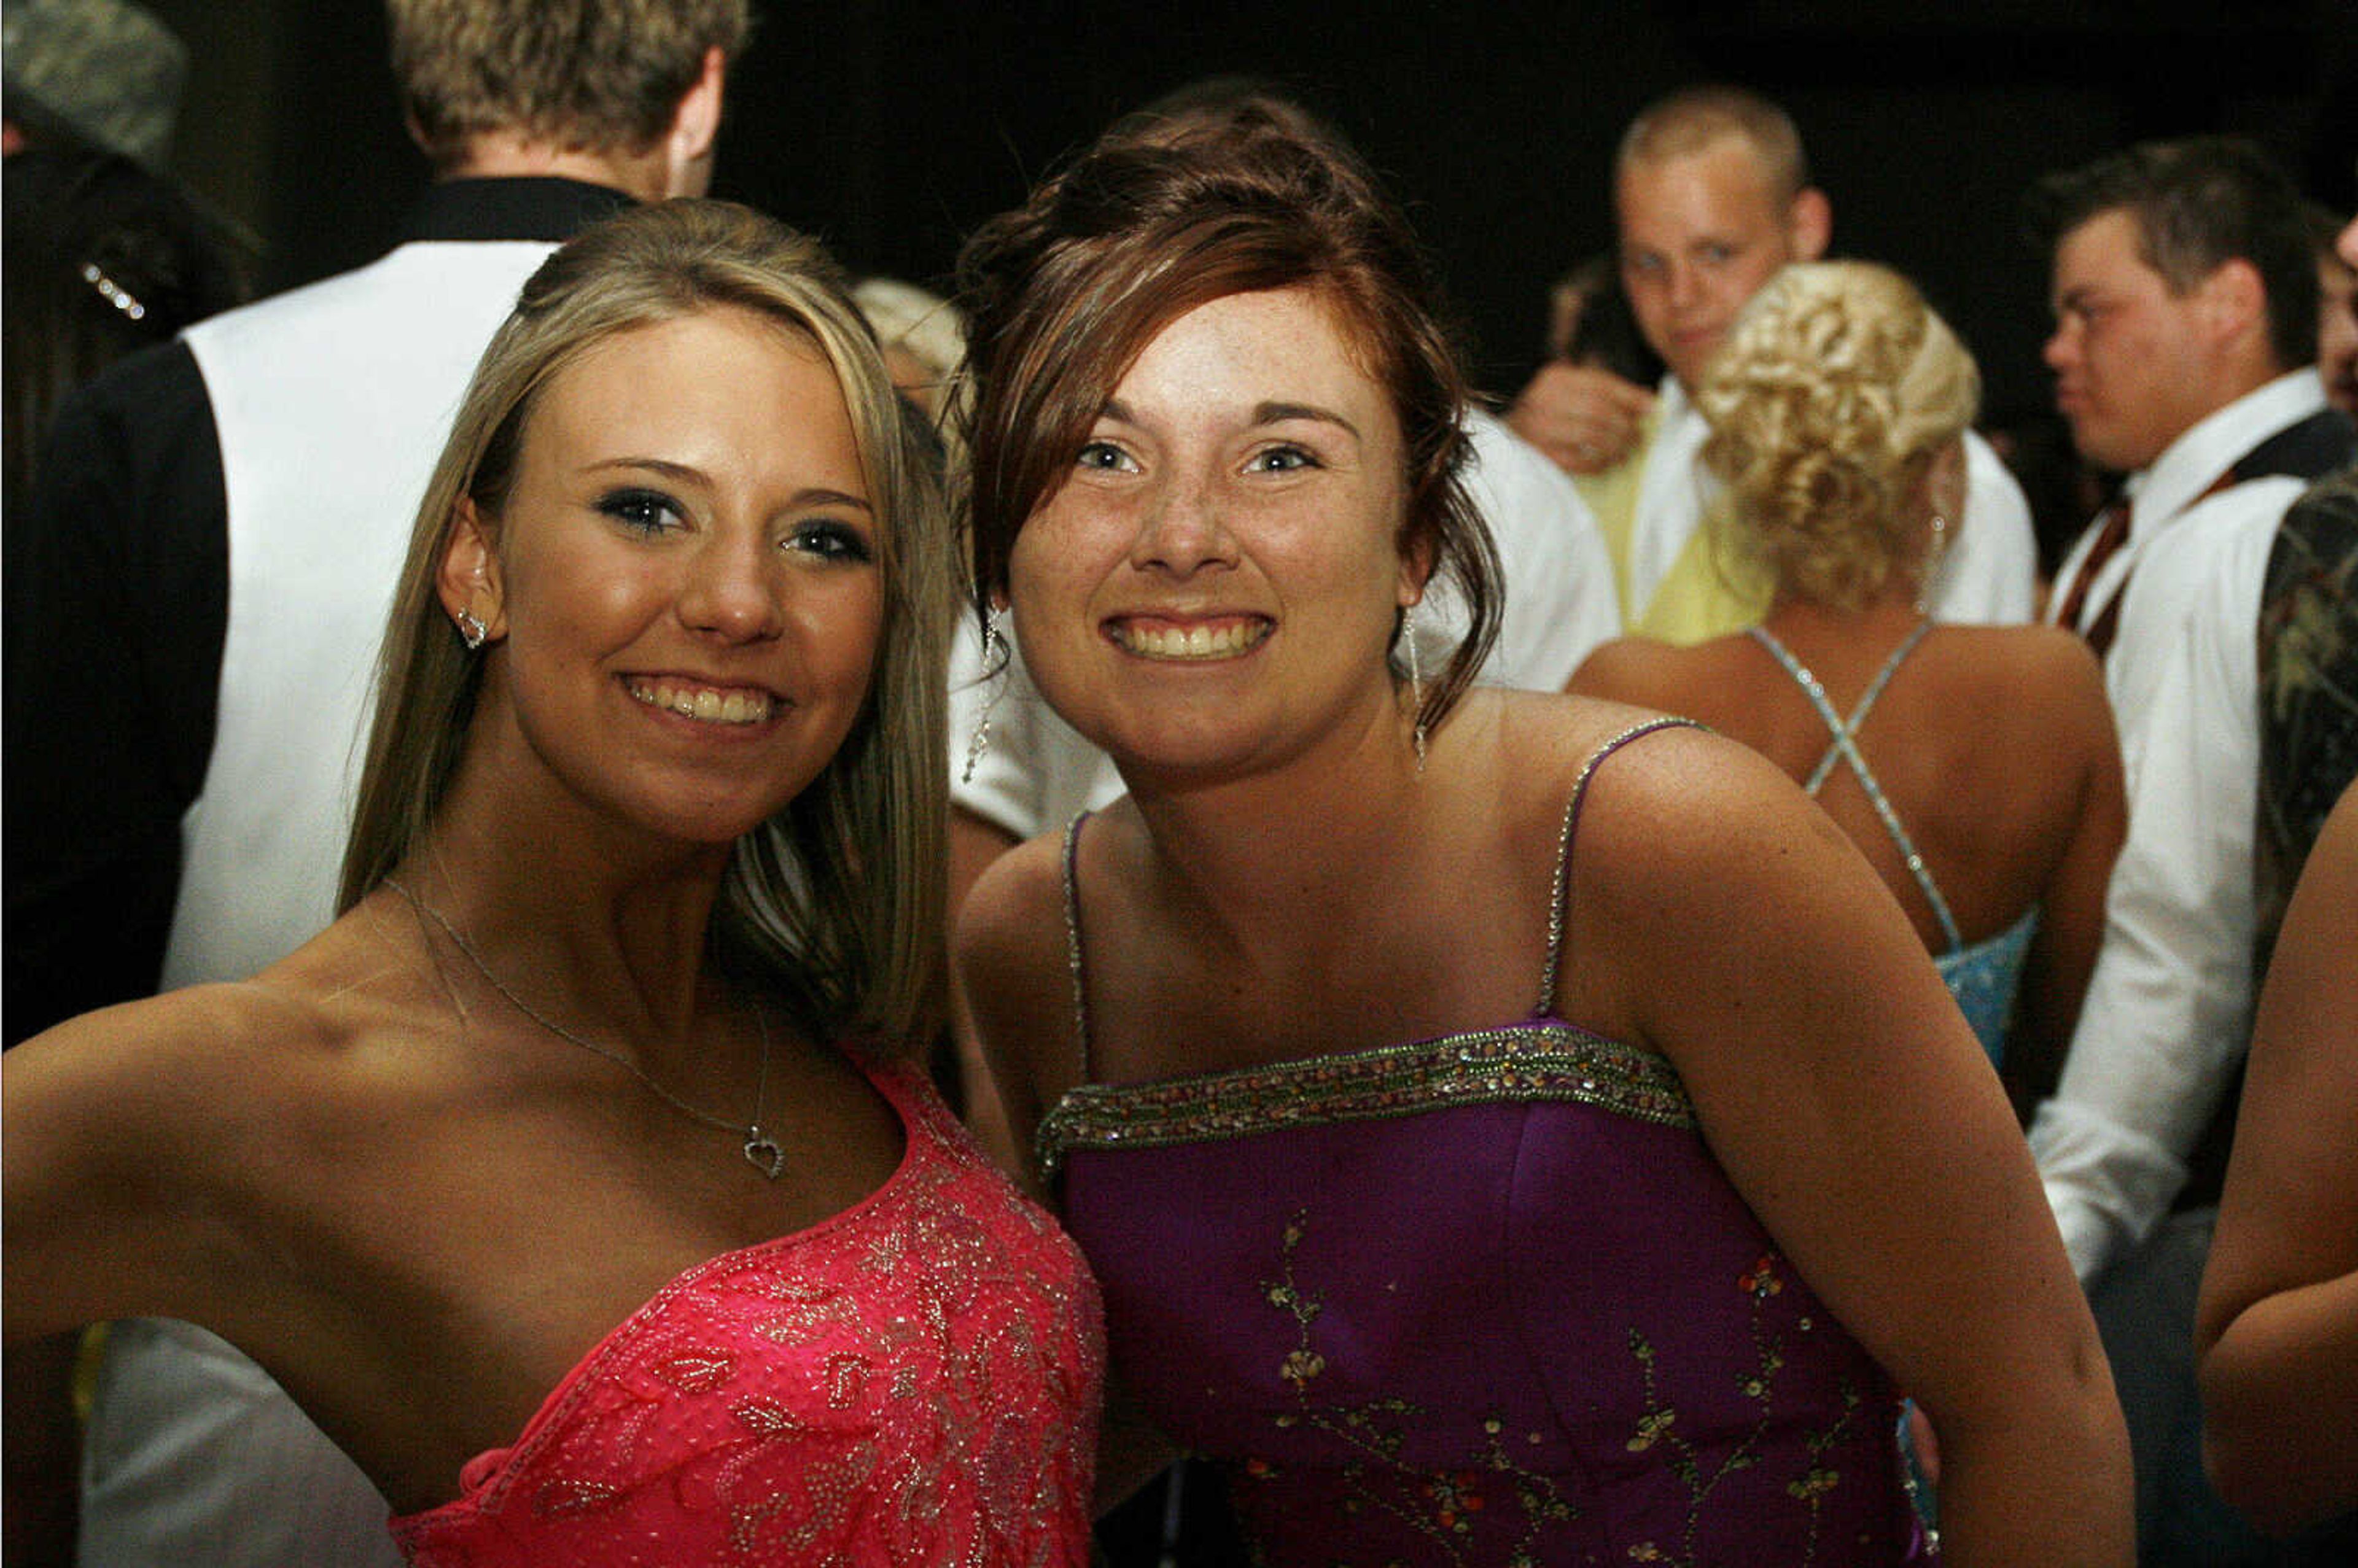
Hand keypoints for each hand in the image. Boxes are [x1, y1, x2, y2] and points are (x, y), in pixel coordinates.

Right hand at [1506, 361, 1655, 475]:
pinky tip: (1608, 463)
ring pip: (1590, 437)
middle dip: (1625, 426)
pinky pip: (1576, 462)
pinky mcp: (1536, 454)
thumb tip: (1647, 403)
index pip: (1601, 386)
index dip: (1630, 398)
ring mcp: (1537, 429)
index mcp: (1554, 378)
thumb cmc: (1545, 408)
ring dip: (1615, 447)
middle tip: (1637, 436)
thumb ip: (1605, 390)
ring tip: (1627, 451)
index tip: (1651, 408)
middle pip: (1598, 412)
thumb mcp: (1570, 387)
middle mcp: (1543, 400)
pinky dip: (1598, 464)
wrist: (1502, 425)